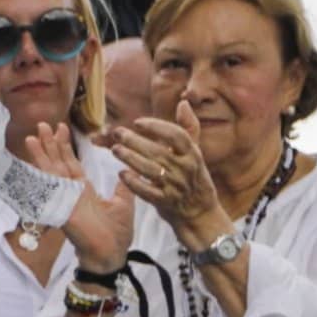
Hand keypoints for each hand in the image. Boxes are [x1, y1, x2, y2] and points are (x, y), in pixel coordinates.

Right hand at [24, 121, 134, 272]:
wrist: (111, 254)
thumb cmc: (117, 233)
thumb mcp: (124, 202)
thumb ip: (122, 185)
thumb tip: (128, 170)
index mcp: (83, 190)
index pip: (70, 163)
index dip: (65, 146)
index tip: (62, 127)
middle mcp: (70, 192)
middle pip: (57, 163)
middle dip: (50, 143)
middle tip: (43, 123)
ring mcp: (64, 199)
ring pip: (51, 171)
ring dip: (42, 153)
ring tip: (34, 135)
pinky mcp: (61, 207)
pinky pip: (50, 188)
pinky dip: (42, 173)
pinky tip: (35, 161)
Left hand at [112, 103, 228, 246]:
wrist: (200, 213)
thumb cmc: (194, 177)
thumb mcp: (195, 153)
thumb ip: (188, 128)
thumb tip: (183, 102)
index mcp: (193, 154)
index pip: (177, 136)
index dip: (157, 127)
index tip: (138, 122)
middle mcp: (186, 169)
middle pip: (159, 151)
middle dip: (136, 141)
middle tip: (117, 133)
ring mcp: (176, 187)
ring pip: (151, 170)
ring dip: (131, 159)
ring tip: (115, 150)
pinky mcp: (166, 202)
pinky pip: (148, 192)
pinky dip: (134, 183)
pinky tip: (122, 174)